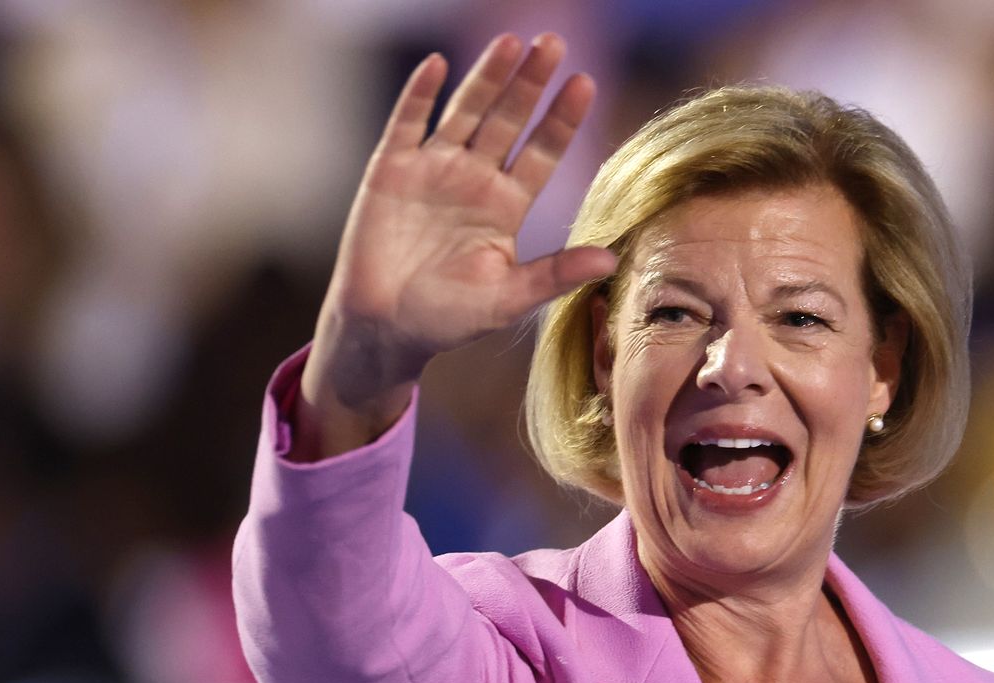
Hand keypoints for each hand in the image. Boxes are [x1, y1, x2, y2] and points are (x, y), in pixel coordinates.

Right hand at [297, 34, 615, 457]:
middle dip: (530, 83)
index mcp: (506, 206)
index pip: (542, 153)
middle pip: (508, 120)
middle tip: (554, 43)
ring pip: (466, 111)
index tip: (586, 84)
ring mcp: (432, 169)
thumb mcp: (507, 299)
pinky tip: (438, 65)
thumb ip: (554, 275)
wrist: (382, 329)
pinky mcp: (391, 170)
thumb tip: (611, 260)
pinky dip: (419, 94)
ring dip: (487, 78)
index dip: (561, 119)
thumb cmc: (448, 319)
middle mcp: (474, 179)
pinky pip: (407, 123)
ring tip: (511, 41)